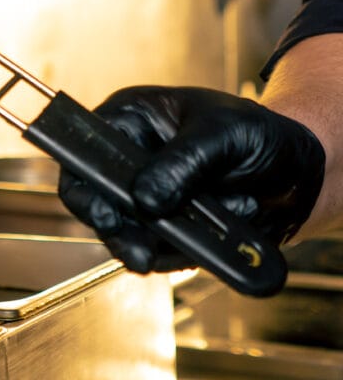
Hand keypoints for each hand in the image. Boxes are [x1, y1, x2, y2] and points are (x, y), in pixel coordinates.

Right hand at [58, 86, 325, 272]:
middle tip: (137, 248)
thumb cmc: (255, 133)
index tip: (102, 209)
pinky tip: (202, 248)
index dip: (83, 181)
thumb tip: (147, 198)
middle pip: (94, 199)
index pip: (85, 150)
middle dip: (116, 227)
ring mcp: (144, 199)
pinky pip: (154, 253)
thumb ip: (183, 162)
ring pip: (122, 232)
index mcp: (129, 122)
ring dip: (149, 247)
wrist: (295, 171)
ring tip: (182, 250)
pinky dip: (176, 257)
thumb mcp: (222, 135)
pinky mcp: (163, 231)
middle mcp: (128, 162)